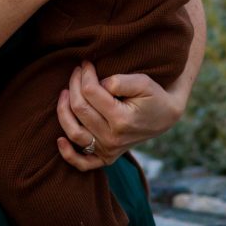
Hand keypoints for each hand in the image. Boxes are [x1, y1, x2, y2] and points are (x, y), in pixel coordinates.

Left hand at [55, 61, 184, 170]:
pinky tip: (59, 139)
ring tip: (65, 91)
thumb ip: (119, 81)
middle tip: (78, 70)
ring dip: (63, 109)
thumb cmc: (153, 95)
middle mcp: (112, 139)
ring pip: (73, 132)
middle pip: (79, 108)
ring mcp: (108, 150)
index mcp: (122, 119)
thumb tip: (97, 84)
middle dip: (74, 83)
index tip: (87, 63)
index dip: (85, 73)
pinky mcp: (106, 157)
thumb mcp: (142, 82)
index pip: (90, 92)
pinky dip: (68, 154)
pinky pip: (82, 163)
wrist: (165, 116)